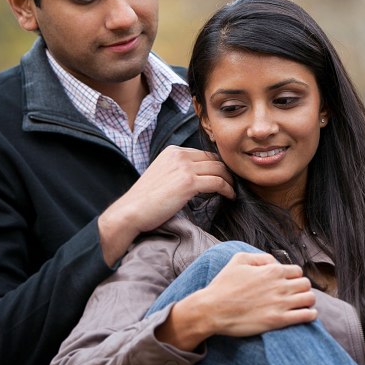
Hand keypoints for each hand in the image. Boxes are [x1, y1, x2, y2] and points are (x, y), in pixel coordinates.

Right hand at [98, 146, 234, 264]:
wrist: (131, 212)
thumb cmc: (146, 201)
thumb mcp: (163, 176)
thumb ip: (179, 171)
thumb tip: (199, 178)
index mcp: (173, 152)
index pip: (204, 155)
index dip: (217, 166)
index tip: (224, 178)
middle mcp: (179, 155)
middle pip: (215, 160)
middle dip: (227, 172)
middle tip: (233, 185)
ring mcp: (184, 168)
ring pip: (219, 169)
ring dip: (230, 181)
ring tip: (233, 192)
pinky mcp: (188, 182)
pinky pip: (218, 182)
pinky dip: (228, 190)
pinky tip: (230, 197)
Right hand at [156, 252, 317, 349]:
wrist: (212, 310)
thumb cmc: (223, 285)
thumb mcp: (239, 260)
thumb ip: (261, 257)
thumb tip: (275, 261)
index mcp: (272, 270)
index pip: (298, 271)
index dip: (294, 278)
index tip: (289, 284)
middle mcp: (280, 285)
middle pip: (306, 284)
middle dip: (302, 289)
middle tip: (295, 295)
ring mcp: (280, 303)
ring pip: (309, 298)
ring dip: (308, 301)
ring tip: (302, 305)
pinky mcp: (278, 320)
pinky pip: (306, 315)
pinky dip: (310, 314)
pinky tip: (307, 315)